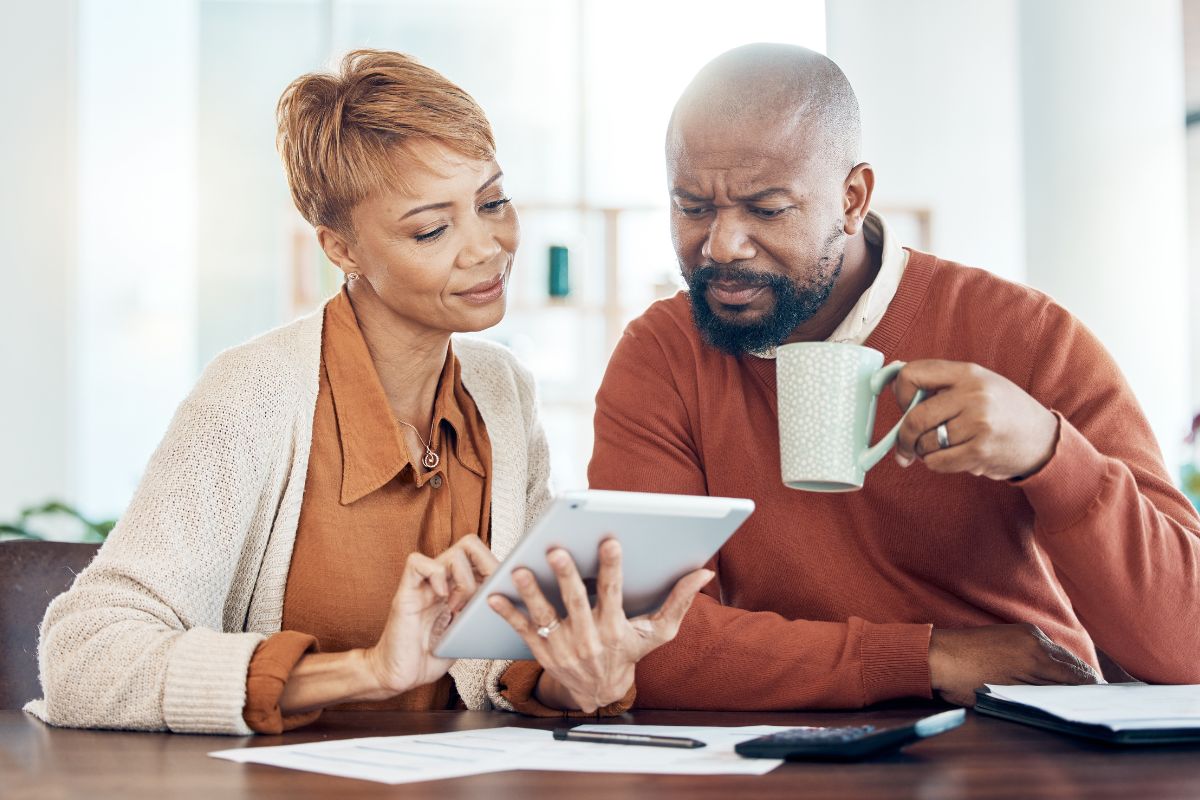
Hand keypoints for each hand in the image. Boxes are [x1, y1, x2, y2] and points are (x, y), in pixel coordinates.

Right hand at [363, 534, 497, 697]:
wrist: (399, 676)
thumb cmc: (430, 656)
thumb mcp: (467, 633)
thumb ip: (483, 614)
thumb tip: (513, 604)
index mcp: (458, 586)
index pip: (482, 556)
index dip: (497, 567)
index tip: (501, 592)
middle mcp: (442, 580)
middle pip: (470, 544)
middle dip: (484, 566)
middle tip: (481, 596)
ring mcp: (424, 584)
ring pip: (452, 552)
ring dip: (463, 580)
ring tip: (457, 608)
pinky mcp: (405, 592)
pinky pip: (417, 563)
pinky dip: (434, 575)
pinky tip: (441, 598)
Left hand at [487, 539, 713, 712]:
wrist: (599, 692)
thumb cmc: (630, 654)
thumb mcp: (657, 633)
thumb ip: (679, 601)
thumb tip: (703, 573)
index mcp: (614, 629)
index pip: (613, 593)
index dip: (612, 568)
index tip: (610, 542)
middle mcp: (587, 638)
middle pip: (575, 603)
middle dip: (565, 577)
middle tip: (556, 551)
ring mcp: (562, 645)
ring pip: (544, 615)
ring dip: (530, 593)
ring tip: (519, 570)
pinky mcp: (542, 650)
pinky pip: (522, 630)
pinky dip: (507, 613)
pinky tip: (492, 595)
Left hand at [892, 360, 1059, 479]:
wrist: (1043, 439)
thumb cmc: (1003, 410)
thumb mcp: (978, 383)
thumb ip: (941, 384)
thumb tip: (893, 385)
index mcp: (968, 372)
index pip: (912, 374)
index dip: (900, 393)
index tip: (904, 405)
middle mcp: (973, 395)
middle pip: (914, 418)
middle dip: (903, 437)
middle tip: (904, 446)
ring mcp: (978, 423)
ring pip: (925, 443)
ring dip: (924, 451)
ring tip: (943, 447)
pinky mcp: (980, 451)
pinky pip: (937, 462)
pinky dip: (936, 463)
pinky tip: (952, 457)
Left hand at [928, 623, 1100, 705]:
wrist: (934, 654)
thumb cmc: (964, 681)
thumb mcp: (1006, 696)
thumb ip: (1040, 694)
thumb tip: (1065, 698)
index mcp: (1037, 658)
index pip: (1078, 678)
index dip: (1093, 693)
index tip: (1105, 705)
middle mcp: (1036, 640)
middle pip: (1073, 664)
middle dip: (1088, 682)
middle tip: (1101, 701)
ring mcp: (1026, 632)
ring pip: (1061, 654)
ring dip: (1072, 671)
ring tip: (1082, 690)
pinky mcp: (1017, 630)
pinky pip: (1047, 646)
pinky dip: (1056, 661)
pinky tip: (1056, 673)